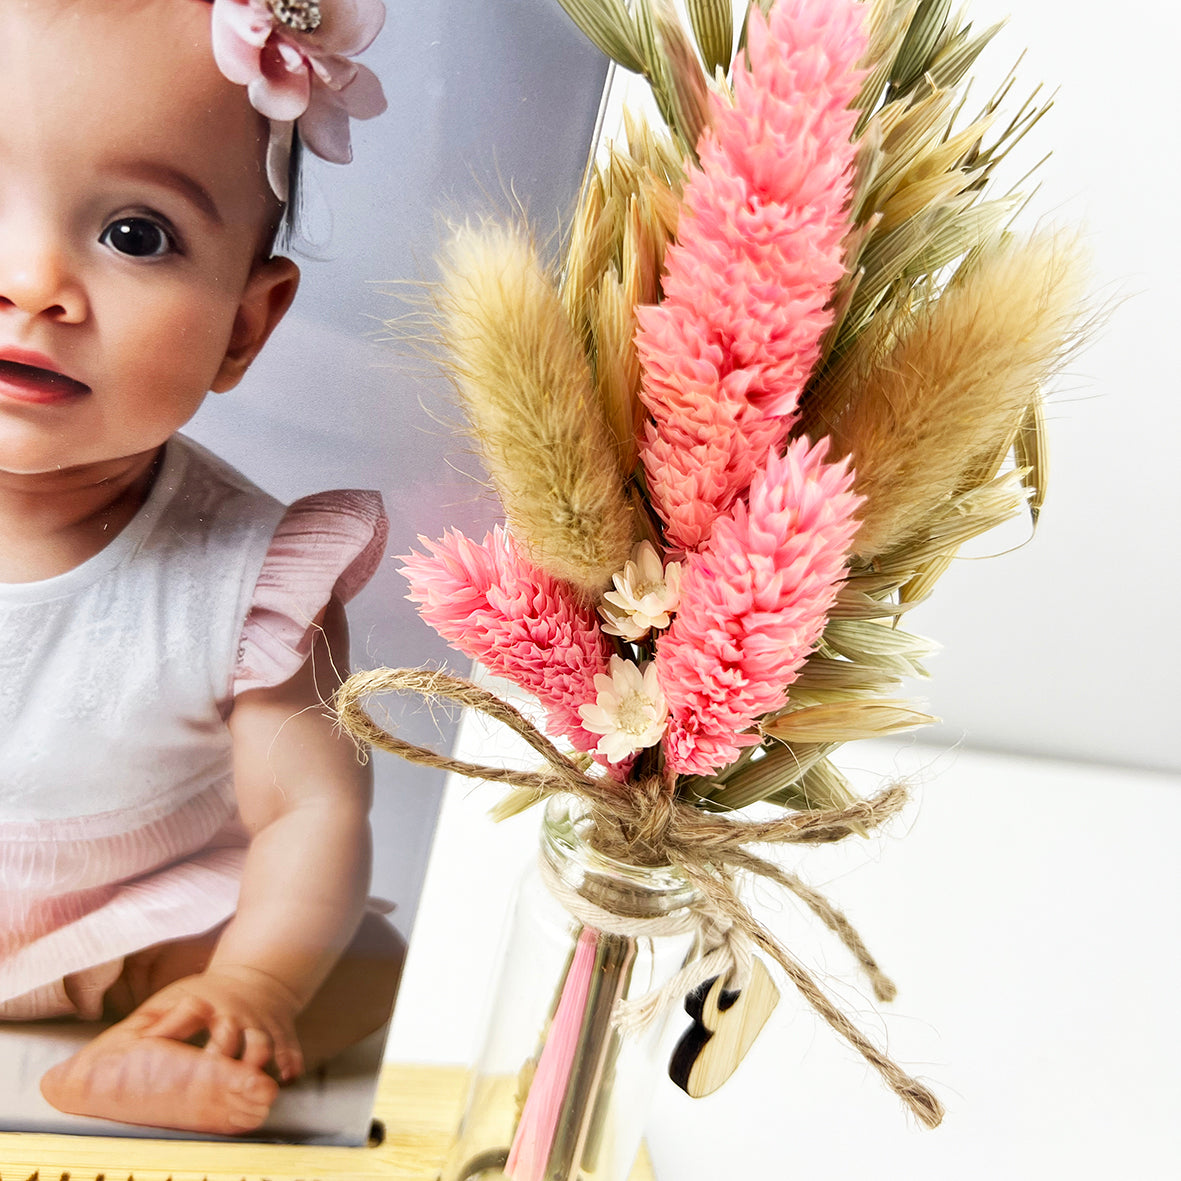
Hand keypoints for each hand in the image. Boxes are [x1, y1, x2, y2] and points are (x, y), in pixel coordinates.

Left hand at [122, 967, 304, 1081]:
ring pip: (263, 1041)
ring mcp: (259, 1023)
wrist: (258, 975)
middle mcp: (234, 1014)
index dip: (176, 1033)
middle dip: (227, 1054)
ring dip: (260, 1060)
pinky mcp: (281, 1032)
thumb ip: (151, 1024)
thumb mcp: (176, 998)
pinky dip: (290, 1062)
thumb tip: (115, 1055)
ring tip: (256, 1083)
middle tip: (221, 1077)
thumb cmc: (208, 994)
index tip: (169, 1055)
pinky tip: (286, 1076)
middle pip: (229, 1033)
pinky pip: (290, 1048)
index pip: (191, 1017)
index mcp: (204, 1004)